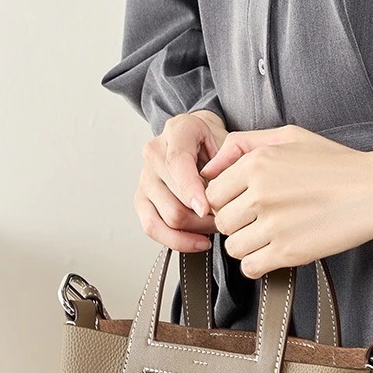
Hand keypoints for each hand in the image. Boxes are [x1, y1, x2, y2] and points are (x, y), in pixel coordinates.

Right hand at [134, 109, 227, 251]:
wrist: (201, 141)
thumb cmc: (216, 144)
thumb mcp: (231, 142)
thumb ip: (229, 162)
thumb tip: (221, 193)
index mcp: (177, 131)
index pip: (177, 163)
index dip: (191, 190)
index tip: (206, 209)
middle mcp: (154, 153)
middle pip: (175, 198)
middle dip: (205, 217)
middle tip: (226, 218)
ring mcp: (145, 176)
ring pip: (168, 218)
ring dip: (197, 229)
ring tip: (215, 226)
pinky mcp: (141, 198)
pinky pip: (152, 228)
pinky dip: (177, 240)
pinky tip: (198, 241)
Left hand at [199, 123, 372, 277]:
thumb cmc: (336, 163)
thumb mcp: (290, 137)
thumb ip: (244, 143)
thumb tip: (207, 168)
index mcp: (256, 163)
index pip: (212, 193)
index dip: (226, 201)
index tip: (244, 204)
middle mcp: (260, 193)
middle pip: (221, 222)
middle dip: (236, 224)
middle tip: (260, 220)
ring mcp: (274, 225)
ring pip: (232, 247)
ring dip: (247, 245)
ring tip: (269, 236)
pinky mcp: (289, 252)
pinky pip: (250, 267)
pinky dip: (257, 264)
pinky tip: (274, 252)